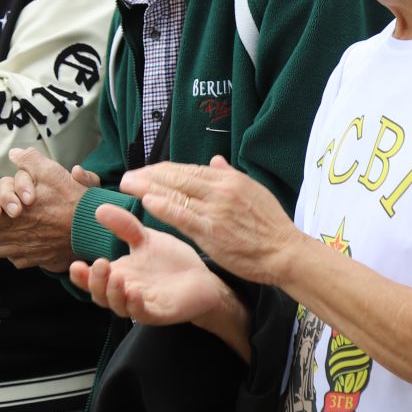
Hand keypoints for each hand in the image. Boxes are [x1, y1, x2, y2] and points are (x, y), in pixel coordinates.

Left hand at [0, 147, 92, 271]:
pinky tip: (25, 238)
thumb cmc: (70, 200)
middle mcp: (14, 237)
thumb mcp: (51, 172)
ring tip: (6, 226)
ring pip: (1, 247)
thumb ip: (29, 161)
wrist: (90, 228)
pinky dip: (16, 249)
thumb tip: (14, 153)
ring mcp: (25, 252)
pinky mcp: (36, 261)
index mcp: (10, 217)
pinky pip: (17, 258)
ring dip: (0, 237)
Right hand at [68, 203, 230, 325]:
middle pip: (100, 295)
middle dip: (95, 282)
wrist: (202, 277)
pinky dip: (136, 305)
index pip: (92, 280)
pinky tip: (135, 293)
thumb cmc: (170, 260)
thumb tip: (99, 209)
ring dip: (114, 293)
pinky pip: (143, 314)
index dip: (81, 276)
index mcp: (118, 275)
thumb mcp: (145, 239)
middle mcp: (125, 292)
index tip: (75, 264)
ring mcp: (141, 304)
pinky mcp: (159, 313)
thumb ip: (124, 226)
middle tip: (99, 264)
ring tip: (116, 276)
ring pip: (118, 306)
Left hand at [120, 156, 296, 282]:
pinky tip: (147, 201)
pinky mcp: (212, 231)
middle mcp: (220, 190)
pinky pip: (183, 215)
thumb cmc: (270, 225)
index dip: (164, 169)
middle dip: (149, 175)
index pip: (190, 169)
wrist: (284, 251)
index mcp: (229, 179)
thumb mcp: (254, 191)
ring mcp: (216, 210)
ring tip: (128, 185)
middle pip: (178, 177)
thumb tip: (215, 160)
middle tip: (128, 176)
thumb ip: (231, 175)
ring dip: (148, 188)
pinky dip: (164, 207)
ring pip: (176, 193)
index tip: (146, 171)